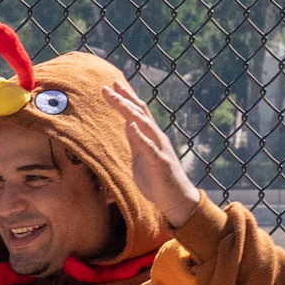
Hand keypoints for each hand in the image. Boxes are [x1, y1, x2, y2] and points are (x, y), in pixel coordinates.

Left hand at [108, 82, 200, 230]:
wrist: (176, 200)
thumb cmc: (157, 180)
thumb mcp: (141, 157)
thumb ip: (135, 141)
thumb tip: (128, 124)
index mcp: (149, 136)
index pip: (136, 112)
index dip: (125, 98)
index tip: (111, 85)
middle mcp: (156, 138)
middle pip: (140, 113)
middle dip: (124, 98)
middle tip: (109, 85)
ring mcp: (159, 149)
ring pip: (144, 125)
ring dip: (130, 111)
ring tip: (117, 99)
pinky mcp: (161, 163)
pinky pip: (149, 148)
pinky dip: (140, 136)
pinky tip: (131, 126)